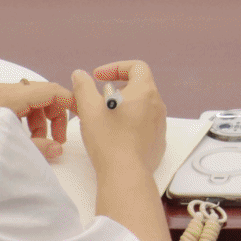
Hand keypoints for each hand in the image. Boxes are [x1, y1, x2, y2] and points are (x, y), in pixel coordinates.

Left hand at [0, 80, 72, 161]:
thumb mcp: (9, 149)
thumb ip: (37, 148)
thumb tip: (58, 149)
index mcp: (10, 96)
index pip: (51, 90)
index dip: (70, 101)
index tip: (82, 114)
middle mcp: (4, 90)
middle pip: (43, 94)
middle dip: (55, 116)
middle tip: (57, 140)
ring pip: (31, 101)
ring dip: (40, 121)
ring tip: (37, 144)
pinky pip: (18, 106)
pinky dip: (27, 120)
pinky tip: (22, 138)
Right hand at [73, 61, 168, 175]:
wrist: (125, 173)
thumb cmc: (108, 139)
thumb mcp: (89, 108)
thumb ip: (83, 87)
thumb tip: (80, 75)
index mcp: (145, 91)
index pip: (136, 67)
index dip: (116, 68)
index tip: (99, 77)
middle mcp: (157, 105)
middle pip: (139, 86)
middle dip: (117, 89)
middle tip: (100, 100)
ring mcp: (160, 124)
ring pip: (142, 107)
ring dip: (124, 107)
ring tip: (105, 119)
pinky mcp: (158, 141)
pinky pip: (145, 125)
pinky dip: (131, 124)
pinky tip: (115, 135)